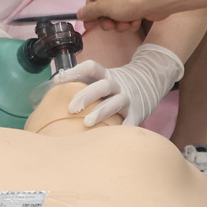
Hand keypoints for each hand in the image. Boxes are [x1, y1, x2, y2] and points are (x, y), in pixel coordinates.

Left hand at [55, 43, 183, 125]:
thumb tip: (55, 88)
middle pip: (102, 86)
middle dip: (86, 95)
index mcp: (107, 75)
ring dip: (101, 112)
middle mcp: (118, 85)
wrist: (151, 80)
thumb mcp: (105, 78)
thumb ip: (86, 82)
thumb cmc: (117, 85)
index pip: (92, 67)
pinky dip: (121, 130)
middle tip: (70, 108)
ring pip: (115, 103)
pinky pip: (129, 122)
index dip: (76, 71)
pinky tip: (109, 139)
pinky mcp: (137, 113)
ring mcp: (128, 99)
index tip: (59, 80)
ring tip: (86, 123)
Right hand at [78, 0, 159, 31]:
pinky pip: (128, 15)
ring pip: (116, 15)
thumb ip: (89, 11)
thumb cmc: (127, 1)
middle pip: (103, 10)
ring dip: (120, 23)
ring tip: (127, 24)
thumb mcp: (103, 7)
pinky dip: (130, 21)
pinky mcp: (137, 2)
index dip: (90, 15)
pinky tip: (136, 21)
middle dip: (108, 21)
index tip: (91, 27)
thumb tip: (79, 14)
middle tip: (112, 26)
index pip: (91, 0)